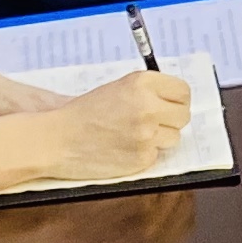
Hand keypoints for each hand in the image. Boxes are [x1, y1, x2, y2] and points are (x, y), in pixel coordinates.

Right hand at [46, 65, 192, 178]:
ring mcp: (147, 134)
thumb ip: (148, 91)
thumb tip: (176, 100)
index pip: (183, 91)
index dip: (177, 100)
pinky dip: (144, 154)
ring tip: (133, 136)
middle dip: (171, 120)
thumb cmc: (84, 113)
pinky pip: (156, 155)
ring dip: (159, 138)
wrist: (58, 139)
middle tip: (155, 122)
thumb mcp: (119, 88)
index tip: (170, 105)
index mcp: (143, 83)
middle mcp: (148, 106)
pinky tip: (124, 149)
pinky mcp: (142, 158)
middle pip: (183, 115)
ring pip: (174, 137)